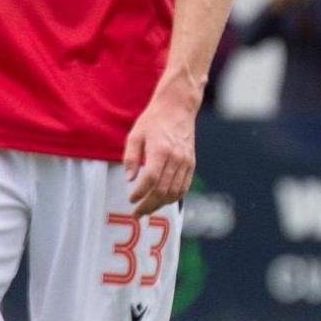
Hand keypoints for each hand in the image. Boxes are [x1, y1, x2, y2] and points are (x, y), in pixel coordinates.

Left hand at [123, 90, 198, 216]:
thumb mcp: (135, 135)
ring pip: (175, 191)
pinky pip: (185, 185)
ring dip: (161, 204)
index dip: (140, 193)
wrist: (178, 108)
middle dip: (149, 205)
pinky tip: (163, 201)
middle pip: (163, 189)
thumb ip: (130, 158)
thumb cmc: (154, 121)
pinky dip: (174, 197)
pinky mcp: (191, 162)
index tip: (131, 199)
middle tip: (137, 213)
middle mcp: (176, 157)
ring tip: (148, 209)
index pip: (151, 179)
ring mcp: (186, 161)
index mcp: (161, 150)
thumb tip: (129, 179)